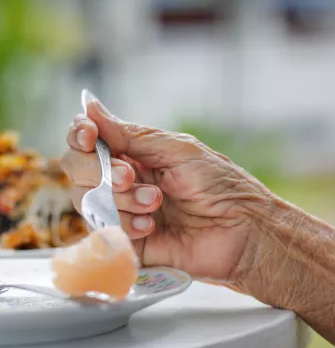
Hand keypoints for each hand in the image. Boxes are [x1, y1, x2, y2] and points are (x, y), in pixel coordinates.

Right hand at [61, 99, 277, 291]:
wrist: (242, 230)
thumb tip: (90, 107)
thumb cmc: (219, 184)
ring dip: (120, 199)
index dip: (80, 134)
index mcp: (138, 154)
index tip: (88, 136)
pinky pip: (104, 230)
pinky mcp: (128, 241)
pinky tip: (152, 226)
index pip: (90, 140)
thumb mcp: (177, 150)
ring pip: (87, 199)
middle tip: (131, 176)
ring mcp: (125, 210)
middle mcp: (126, 180)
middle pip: (78, 168)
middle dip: (99, 170)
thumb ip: (132, 135)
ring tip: (156, 203)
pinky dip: (125, 224)